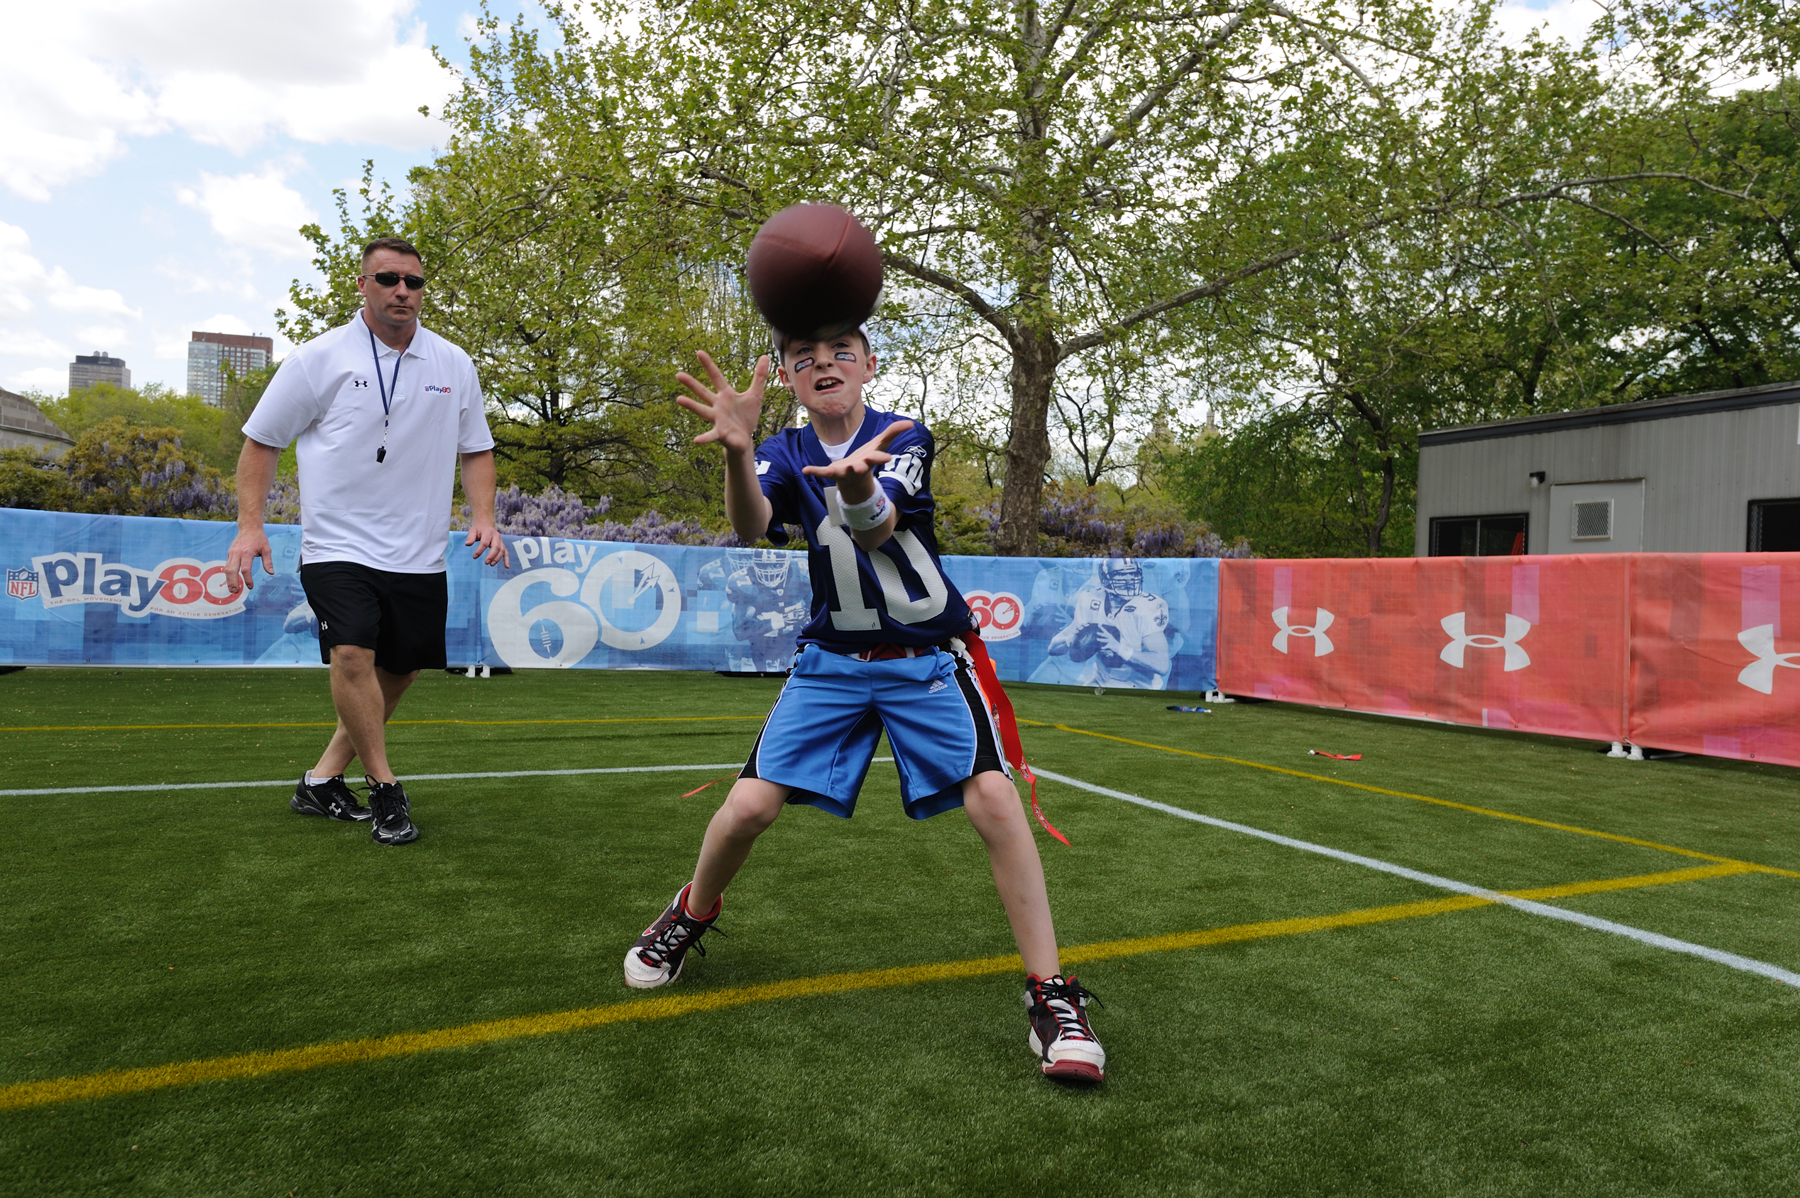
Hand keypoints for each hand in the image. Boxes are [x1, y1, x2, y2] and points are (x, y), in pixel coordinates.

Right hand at [224, 528, 273, 593]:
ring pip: (227, 568)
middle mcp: (237, 553)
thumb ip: (268, 562)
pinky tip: (231, 581)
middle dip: (233, 582)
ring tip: (232, 589)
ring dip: (228, 580)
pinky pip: (227, 565)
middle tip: (236, 592)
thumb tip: (271, 573)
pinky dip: (228, 574)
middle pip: (232, 570)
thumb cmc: (259, 538)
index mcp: (247, 552)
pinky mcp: (229, 553)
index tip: (250, 586)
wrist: (249, 527)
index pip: (246, 569)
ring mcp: (231, 553)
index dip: (247, 579)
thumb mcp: (267, 549)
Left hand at [466, 523, 510, 567]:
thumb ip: (470, 537)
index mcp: (488, 532)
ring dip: (497, 558)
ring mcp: (500, 541)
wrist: (486, 525)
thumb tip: (467, 544)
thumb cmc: (478, 530)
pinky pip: (506, 552)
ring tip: (491, 564)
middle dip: (491, 556)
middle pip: (496, 547)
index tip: (474, 557)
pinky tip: (506, 567)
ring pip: (502, 550)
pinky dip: (507, 560)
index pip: (485, 543)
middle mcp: (496, 536)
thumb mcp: (473, 531)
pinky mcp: (502, 545)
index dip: (479, 550)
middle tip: (486, 562)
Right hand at [675, 352, 767, 454]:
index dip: (708, 365)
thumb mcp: (755, 395)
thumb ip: (759, 377)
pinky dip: (704, 438)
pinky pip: (711, 435)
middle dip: (691, 384)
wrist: (745, 439)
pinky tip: (696, 440)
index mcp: (726, 395)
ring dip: (691, 405)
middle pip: (703, 392)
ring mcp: (717, 419)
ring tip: (679, 399)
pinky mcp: (720, 433)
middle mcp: (718, 405)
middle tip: (678, 374)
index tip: (699, 352)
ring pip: (702, 411)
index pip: (716, 377)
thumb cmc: (746, 417)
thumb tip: (765, 356)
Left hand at [799, 420, 913, 502]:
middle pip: (861, 467)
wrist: (854, 479)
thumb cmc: (868, 459)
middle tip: (861, 466)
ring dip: (840, 471)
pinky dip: (815, 471)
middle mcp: (858, 467)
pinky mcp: (831, 473)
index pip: (877, 458)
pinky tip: (805, 469)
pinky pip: (822, 473)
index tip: (888, 458)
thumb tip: (910, 423)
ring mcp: (844, 471)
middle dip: (861, 466)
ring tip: (837, 470)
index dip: (881, 457)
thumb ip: (893, 433)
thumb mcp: (879, 445)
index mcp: (869, 460)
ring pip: (843, 472)